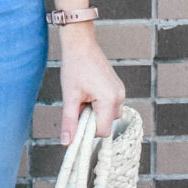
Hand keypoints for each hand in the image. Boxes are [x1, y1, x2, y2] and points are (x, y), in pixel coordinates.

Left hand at [58, 30, 125, 144]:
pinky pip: (111, 105)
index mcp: (109, 99)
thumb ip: (69, 121)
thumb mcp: (69, 96)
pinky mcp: (118, 88)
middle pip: (107, 124)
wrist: (81, 44)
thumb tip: (66, 143)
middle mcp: (119, 96)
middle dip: (92, 120)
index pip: (103, 131)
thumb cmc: (74, 67)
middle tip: (79, 104)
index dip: (88, 131)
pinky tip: (89, 92)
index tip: (77, 120)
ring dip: (96, 113)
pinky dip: (100, 105)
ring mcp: (121, 91)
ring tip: (83, 97)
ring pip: (110, 116)